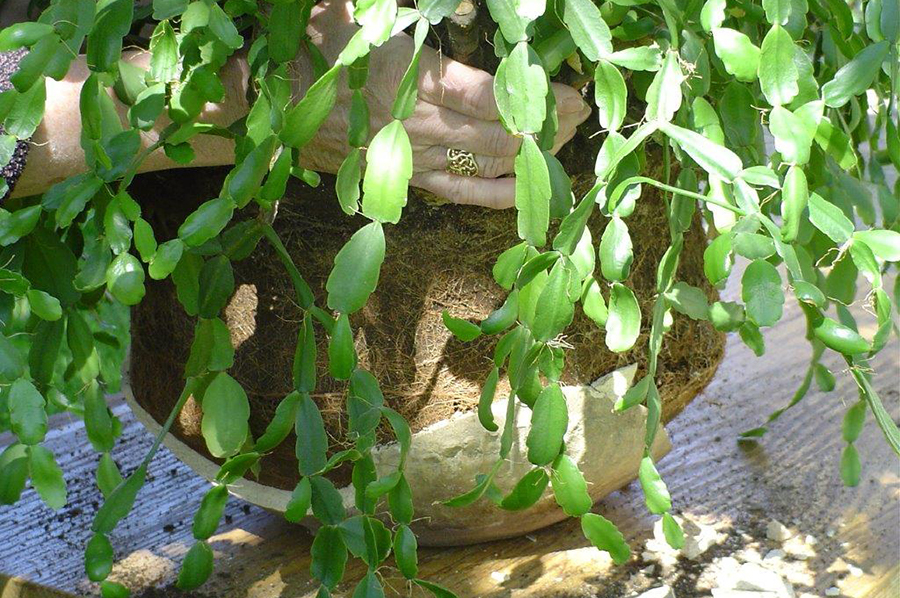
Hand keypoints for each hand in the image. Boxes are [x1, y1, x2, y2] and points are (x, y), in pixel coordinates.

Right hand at [299, 1, 590, 208]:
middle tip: (575, 117)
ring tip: (560, 148)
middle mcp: (417, 124)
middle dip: (544, 128)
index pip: (491, 96)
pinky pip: (457, 194)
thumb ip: (408, 11)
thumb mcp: (362, 11)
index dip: (536, 99)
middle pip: (497, 135)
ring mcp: (411, 158)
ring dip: (528, 160)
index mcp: (411, 77)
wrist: (270, 99)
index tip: (569, 94)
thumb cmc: (317, 45)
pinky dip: (494, 196)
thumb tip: (463, 4)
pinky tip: (525, 194)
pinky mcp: (403, 180)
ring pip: (484, 167)